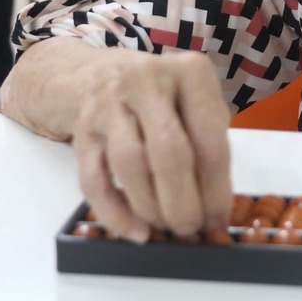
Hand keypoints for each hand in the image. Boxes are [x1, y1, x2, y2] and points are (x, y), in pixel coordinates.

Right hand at [71, 51, 232, 242]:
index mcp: (190, 71)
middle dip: (182, 201)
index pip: (209, 137)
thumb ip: (209, 145)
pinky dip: (114, 211)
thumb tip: (214, 209)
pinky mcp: (83, 128)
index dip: (216, 187)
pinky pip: (94, 178)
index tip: (218, 219)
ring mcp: (110, 102)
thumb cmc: (164, 96)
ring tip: (165, 225)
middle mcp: (148, 80)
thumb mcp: (197, 103)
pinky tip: (134, 229)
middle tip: (190, 229)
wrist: (103, 73)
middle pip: (169, 151)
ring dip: (150, 206)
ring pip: (130, 164)